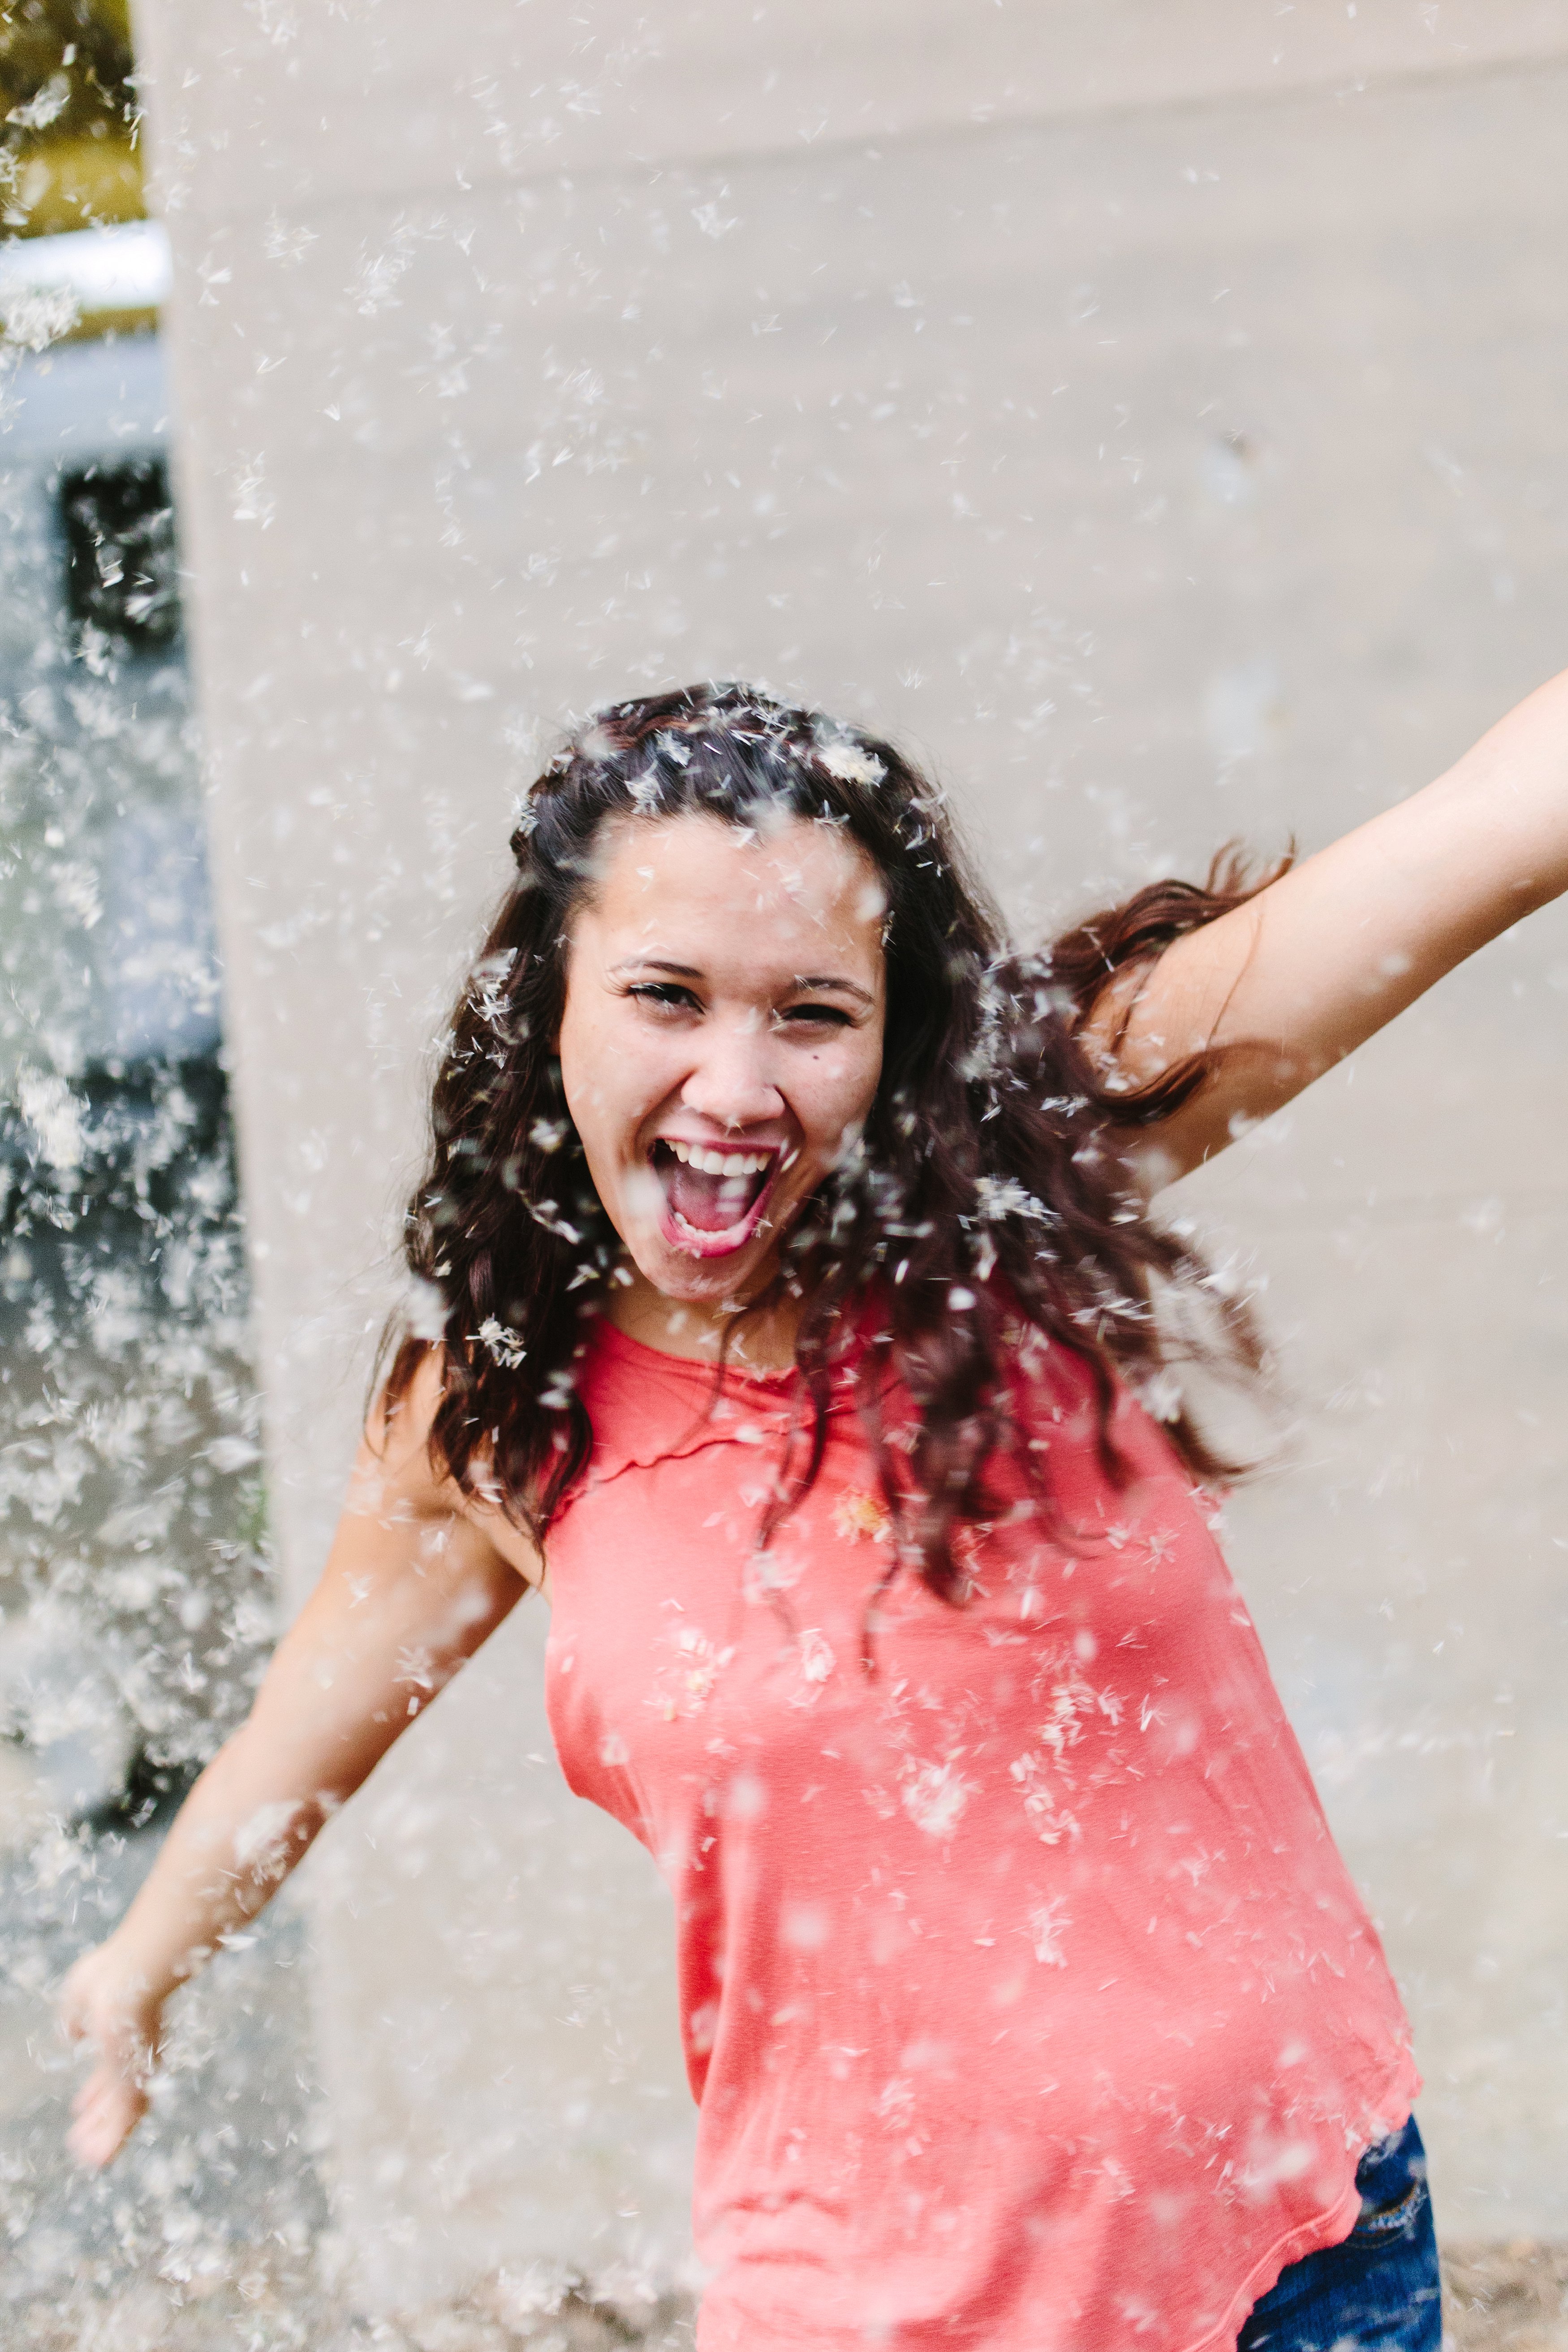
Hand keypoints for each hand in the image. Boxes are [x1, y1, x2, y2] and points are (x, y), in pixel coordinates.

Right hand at [57, 1938, 166, 2167]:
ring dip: (104, 2137)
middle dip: (98, 2118)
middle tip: (81, 2140)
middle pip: (115, 2096)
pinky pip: (124, 2122)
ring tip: (89, 2159)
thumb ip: (76, 2016)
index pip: (106, 2072)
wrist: (129, 1984)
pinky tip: (99, 2160)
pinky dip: (112, 2142)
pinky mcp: (136, 2085)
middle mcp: (132, 2057)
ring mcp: (136, 2071)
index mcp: (119, 2036)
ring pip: (121, 2113)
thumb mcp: (81, 1995)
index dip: (93, 2091)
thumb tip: (73, 2034)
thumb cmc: (107, 1979)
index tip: (79, 2108)